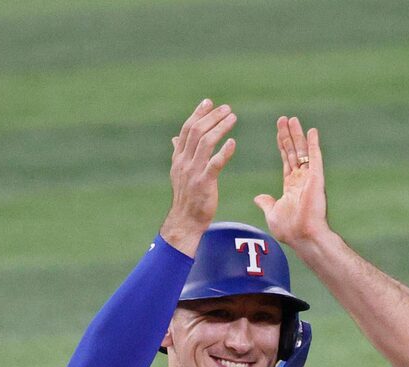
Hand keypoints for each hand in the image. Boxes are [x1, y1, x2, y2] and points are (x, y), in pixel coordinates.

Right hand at [160, 99, 236, 254]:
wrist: (185, 221)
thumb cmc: (186, 197)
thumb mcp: (178, 172)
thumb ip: (179, 153)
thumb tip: (175, 138)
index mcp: (178, 158)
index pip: (187, 129)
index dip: (198, 114)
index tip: (209, 102)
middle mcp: (184, 162)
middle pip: (197, 131)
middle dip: (212, 117)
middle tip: (227, 109)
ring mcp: (193, 172)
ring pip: (206, 142)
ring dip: (220, 128)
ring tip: (232, 118)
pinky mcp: (204, 183)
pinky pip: (215, 164)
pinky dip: (224, 152)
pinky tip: (232, 143)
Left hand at [254, 115, 327, 247]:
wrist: (303, 236)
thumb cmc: (289, 230)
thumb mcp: (273, 214)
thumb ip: (267, 203)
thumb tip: (258, 198)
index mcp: (291, 186)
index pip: (286, 160)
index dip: (282, 145)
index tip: (279, 132)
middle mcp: (301, 179)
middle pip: (293, 152)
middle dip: (288, 135)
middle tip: (283, 119)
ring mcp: (309, 177)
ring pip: (302, 151)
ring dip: (297, 135)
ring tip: (292, 120)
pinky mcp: (316, 177)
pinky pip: (315, 157)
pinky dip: (313, 144)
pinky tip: (312, 131)